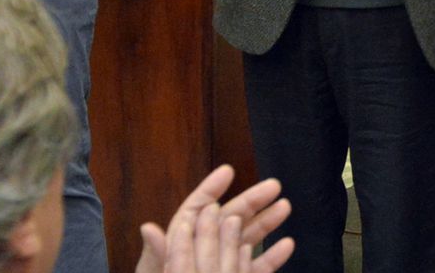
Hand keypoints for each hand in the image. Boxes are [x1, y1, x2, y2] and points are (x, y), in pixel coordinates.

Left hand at [135, 164, 293, 272]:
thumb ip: (156, 253)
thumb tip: (147, 228)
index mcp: (183, 240)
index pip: (197, 208)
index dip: (212, 188)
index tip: (228, 171)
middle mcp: (206, 248)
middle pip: (230, 217)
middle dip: (252, 199)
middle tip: (274, 186)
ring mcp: (223, 265)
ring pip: (247, 238)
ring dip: (267, 222)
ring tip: (285, 206)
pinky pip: (256, 267)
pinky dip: (273, 257)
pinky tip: (287, 245)